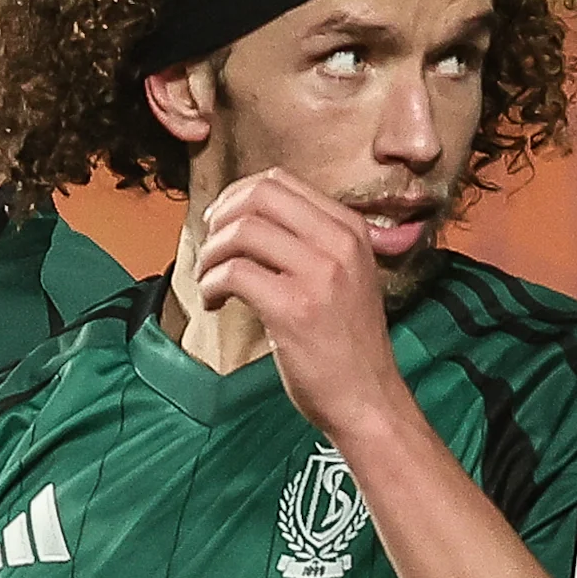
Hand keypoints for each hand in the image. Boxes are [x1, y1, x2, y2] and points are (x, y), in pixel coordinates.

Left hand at [189, 168, 418, 442]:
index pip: (280, 181)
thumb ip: (309, 243)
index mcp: (351, 228)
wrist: (366, 396)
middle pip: (258, 195)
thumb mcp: (343, 276)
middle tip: (210, 250)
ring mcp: (319, 273)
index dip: (236, 197)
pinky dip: (211, 285)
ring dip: (210, 256)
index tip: (221, 225)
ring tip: (210, 283)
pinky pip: (234, 273)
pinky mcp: (293, 307)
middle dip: (220, 219)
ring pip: (241, 231)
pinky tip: (215, 304)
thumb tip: (248, 221)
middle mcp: (339, 242)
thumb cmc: (345, 343)